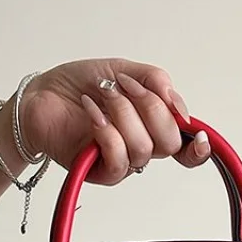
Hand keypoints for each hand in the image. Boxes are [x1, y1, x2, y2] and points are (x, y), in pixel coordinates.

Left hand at [16, 58, 210, 185]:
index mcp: (154, 125)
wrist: (42, 94)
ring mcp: (121, 161)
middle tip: (124, 87)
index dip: (200, 148)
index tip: (199, 135)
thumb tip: (180, 106)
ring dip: (123, 114)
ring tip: (103, 95)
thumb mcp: (124, 70)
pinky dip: (106, 131)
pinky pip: (118, 160)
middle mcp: (142, 146)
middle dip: (151, 108)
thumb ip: (156, 82)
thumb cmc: (80, 84)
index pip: (187, 148)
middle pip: (170, 142)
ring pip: (143, 149)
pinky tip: (92, 112)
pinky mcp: (99, 171)